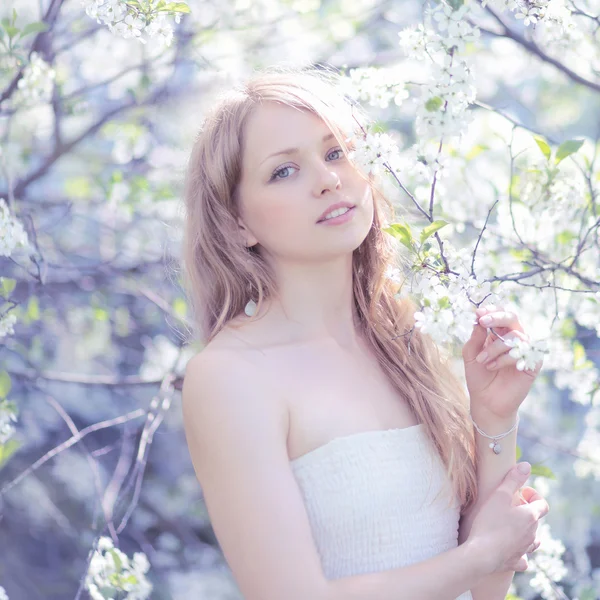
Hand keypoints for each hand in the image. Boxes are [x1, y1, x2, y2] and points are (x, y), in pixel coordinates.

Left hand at [462, 304, 543, 419]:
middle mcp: (513, 339)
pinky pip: (522, 352)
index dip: (491, 310)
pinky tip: (492, 367)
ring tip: (482, 361)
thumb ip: (475, 337)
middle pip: (512, 318)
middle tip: (483, 321)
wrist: (486, 401)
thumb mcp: (471, 355)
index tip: (478, 313)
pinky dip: (504, 358)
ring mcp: (524, 350)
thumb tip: (479, 319)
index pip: (499, 314)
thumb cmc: (478, 376)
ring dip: (494, 347)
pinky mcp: (532, 363)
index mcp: (498, 333)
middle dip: (497, 317)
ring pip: (514, 336)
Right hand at [467, 463, 549, 574]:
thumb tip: (526, 465)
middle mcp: (532, 534)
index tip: (520, 493)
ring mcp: (525, 549)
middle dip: (524, 512)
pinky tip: (511, 550)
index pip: (543, 504)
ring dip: (525, 532)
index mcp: (530, 517)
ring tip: (510, 526)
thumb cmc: (490, 522)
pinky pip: (523, 558)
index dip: (533, 496)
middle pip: (535, 520)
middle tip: (507, 506)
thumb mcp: (500, 495)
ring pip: (532, 540)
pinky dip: (519, 553)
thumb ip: (513, 479)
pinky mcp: (516, 562)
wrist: (482, 553)